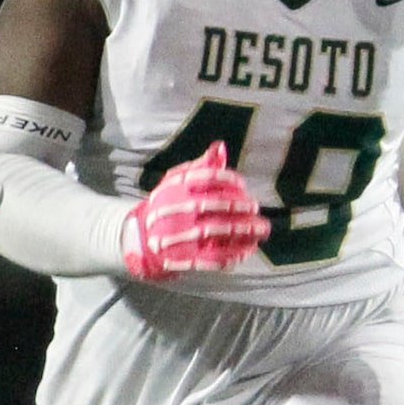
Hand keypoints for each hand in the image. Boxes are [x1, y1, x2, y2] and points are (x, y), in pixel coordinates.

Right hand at [121, 141, 269, 280]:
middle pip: (212, 205)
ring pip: (215, 232)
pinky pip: (212, 257)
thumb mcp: (176, 181)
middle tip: (256, 207)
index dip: (228, 180)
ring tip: (262, 231)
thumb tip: (220, 146)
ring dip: (242, 232)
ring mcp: (179, 235)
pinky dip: (233, 254)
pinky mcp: (184, 257)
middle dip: (239, 207)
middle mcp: (176, 210)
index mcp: (175, 188)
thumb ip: (201, 166)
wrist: (141, 237)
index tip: (243, 185)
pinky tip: (249, 250)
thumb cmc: (167, 203)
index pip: (205, 178)